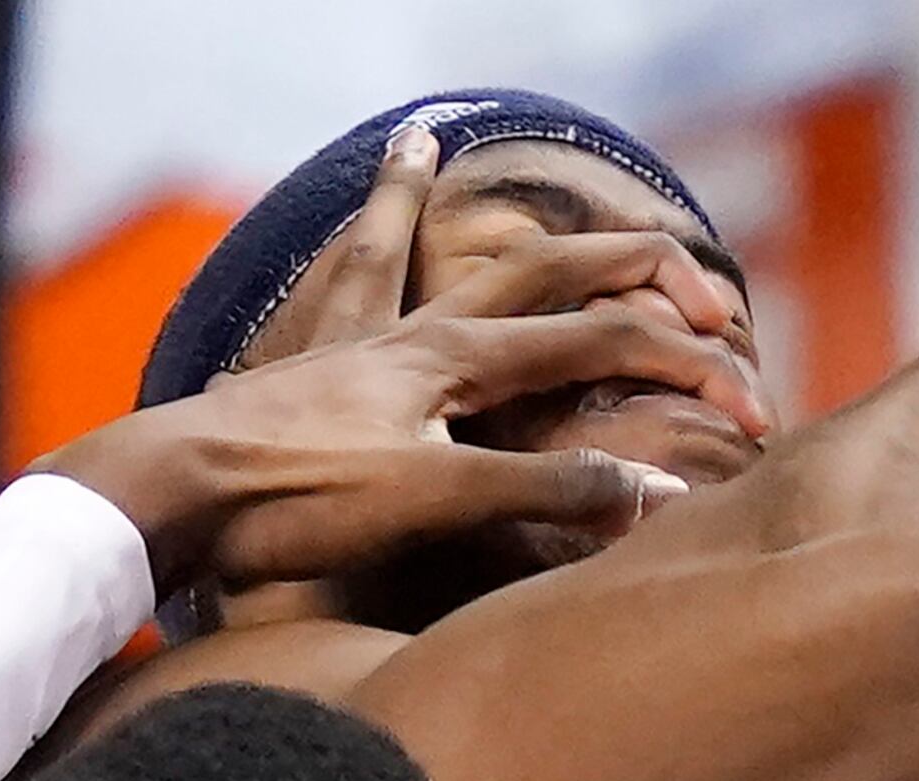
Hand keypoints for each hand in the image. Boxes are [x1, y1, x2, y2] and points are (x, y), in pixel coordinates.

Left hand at [40, 128, 768, 591]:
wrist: (167, 496)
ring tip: (424, 140)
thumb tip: (661, 492)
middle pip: (537, 271)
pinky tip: (317, 235)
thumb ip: (544, 488)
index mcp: (457, 356)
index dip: (686, 368)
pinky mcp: (297, 369)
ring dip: (420, 193)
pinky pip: (325, 282)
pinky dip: (333, 243)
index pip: (602, 340)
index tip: (751, 409)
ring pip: (401, 243)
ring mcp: (349, 343)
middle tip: (687, 266)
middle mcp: (411, 331)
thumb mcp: (434, 501)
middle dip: (623, 266)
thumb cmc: (295, 501)